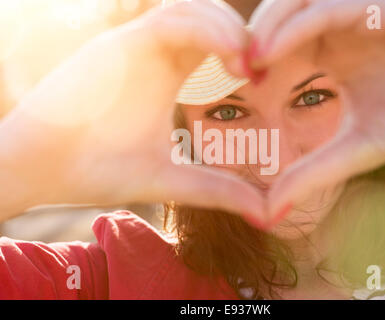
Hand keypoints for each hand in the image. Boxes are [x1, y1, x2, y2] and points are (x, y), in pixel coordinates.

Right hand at [0, 0, 266, 222]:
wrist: (40, 169)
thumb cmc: (100, 171)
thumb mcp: (172, 180)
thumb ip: (218, 189)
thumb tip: (266, 214)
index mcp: (169, 76)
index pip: (215, 42)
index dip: (244, 52)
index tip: (263, 81)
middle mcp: (154, 55)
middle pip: (209, 16)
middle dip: (242, 33)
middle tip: (260, 69)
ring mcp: (135, 45)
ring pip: (192, 9)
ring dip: (226, 27)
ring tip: (246, 65)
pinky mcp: (117, 45)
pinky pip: (169, 20)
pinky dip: (205, 29)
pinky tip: (230, 59)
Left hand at [249, 0, 384, 220]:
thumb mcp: (352, 151)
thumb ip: (311, 174)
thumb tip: (268, 212)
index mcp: (330, 50)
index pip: (277, 41)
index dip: (250, 59)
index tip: (229, 86)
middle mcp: (339, 25)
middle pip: (278, 16)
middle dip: (248, 39)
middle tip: (226, 71)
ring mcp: (357, 12)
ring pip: (296, 3)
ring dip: (265, 29)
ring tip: (245, 65)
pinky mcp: (379, 6)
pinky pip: (325, 9)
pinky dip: (294, 28)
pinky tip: (267, 57)